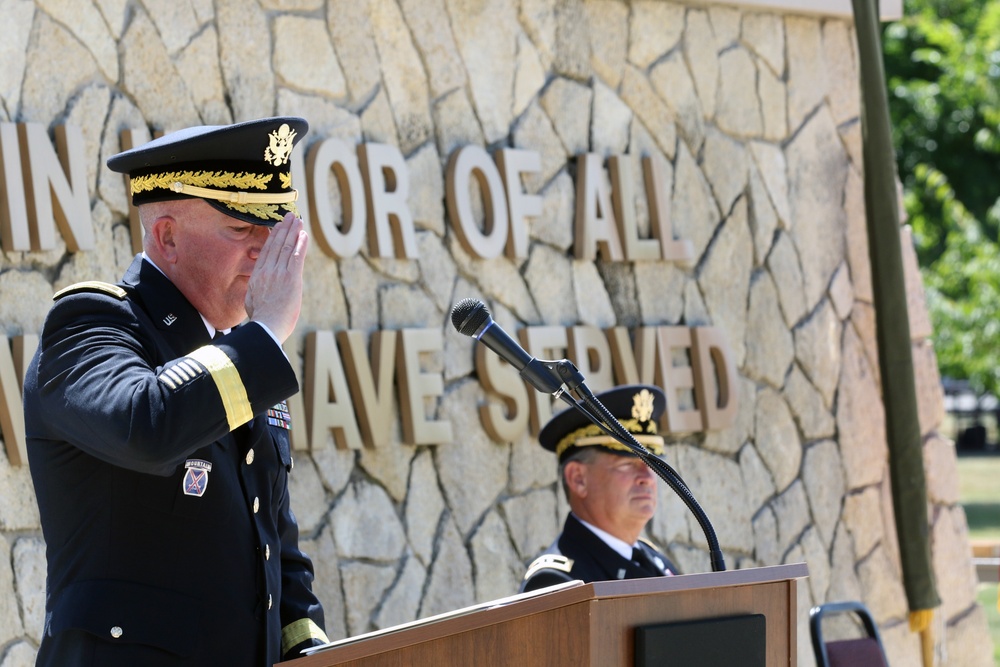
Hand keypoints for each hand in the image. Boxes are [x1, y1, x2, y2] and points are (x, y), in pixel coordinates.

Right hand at [245, 212, 308, 341]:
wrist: (266, 327)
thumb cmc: (260, 319)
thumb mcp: (251, 301)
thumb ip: (254, 291)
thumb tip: (255, 290)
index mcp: (257, 276)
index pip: (266, 252)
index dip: (273, 237)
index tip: (277, 227)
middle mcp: (267, 271)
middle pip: (276, 245)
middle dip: (284, 229)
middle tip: (290, 217)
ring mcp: (279, 273)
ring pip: (287, 247)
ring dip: (294, 232)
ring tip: (298, 220)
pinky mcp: (291, 278)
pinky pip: (297, 256)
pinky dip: (301, 243)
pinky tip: (304, 234)